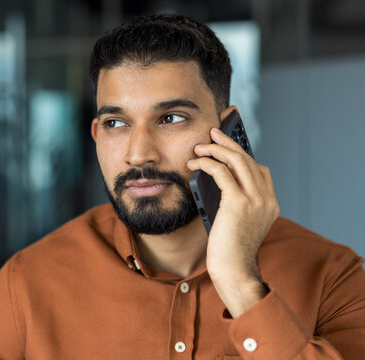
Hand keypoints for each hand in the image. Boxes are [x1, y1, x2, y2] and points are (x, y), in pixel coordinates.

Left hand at [187, 127, 279, 317]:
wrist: (234, 271)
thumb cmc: (230, 250)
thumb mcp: (237, 222)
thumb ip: (235, 202)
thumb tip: (215, 180)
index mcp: (270, 204)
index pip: (259, 170)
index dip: (243, 154)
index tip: (227, 144)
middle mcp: (267, 199)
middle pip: (248, 159)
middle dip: (228, 143)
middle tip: (213, 133)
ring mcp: (256, 200)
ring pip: (237, 161)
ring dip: (216, 149)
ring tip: (200, 146)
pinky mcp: (238, 203)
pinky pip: (222, 172)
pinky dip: (207, 163)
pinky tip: (195, 164)